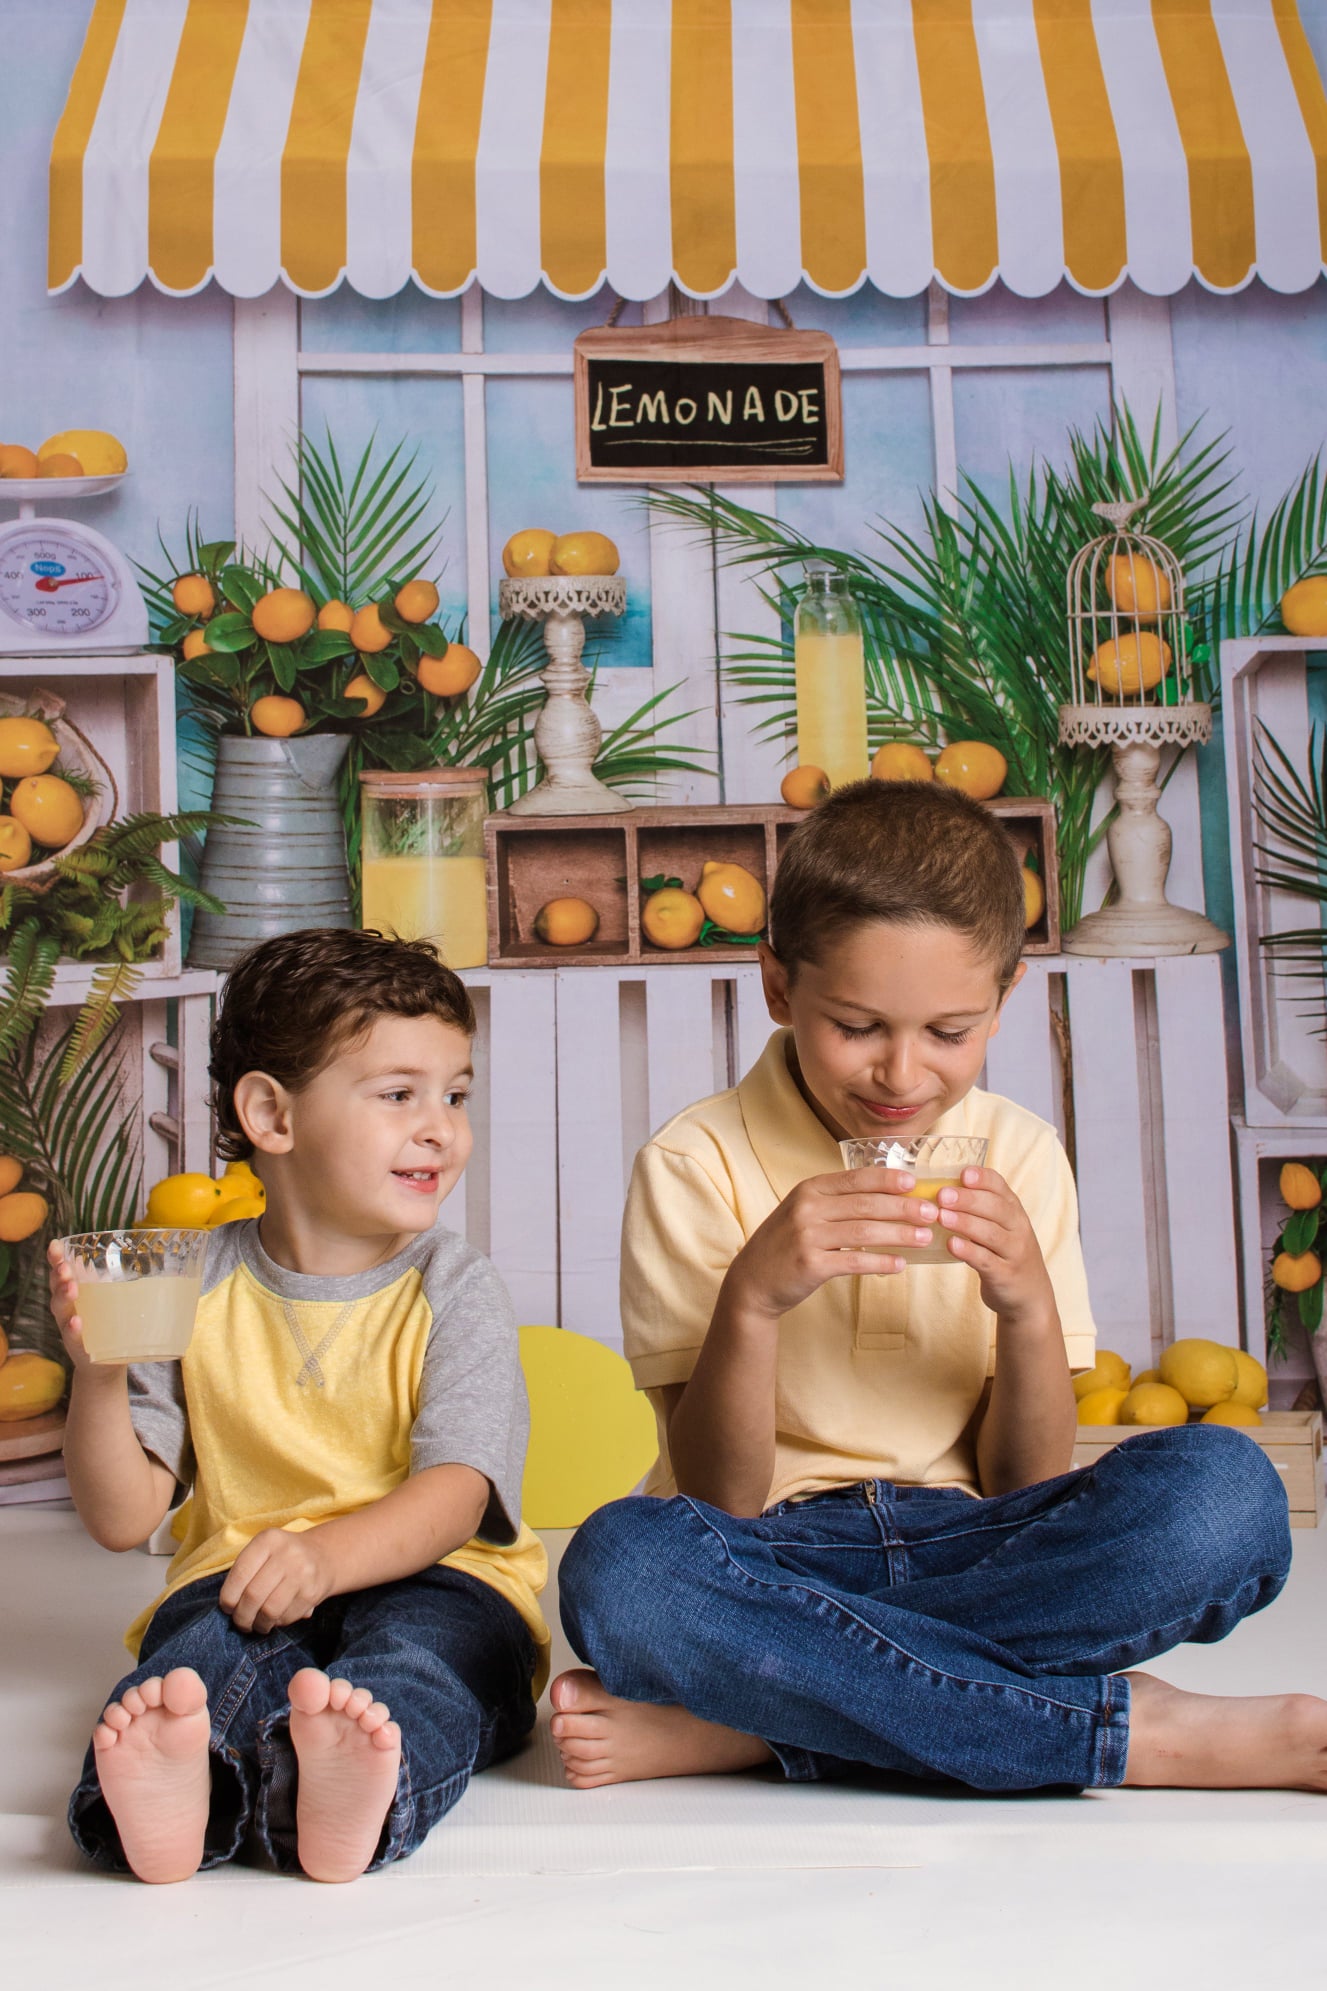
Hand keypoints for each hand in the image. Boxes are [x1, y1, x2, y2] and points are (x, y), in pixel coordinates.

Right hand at [47, 1241, 100, 1373]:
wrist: (104, 1364)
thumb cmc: (105, 1324)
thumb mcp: (107, 1299)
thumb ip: (113, 1280)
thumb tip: (137, 1252)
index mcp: (72, 1293)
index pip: (60, 1272)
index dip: (55, 1259)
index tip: (54, 1245)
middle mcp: (66, 1309)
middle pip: (57, 1288)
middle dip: (60, 1276)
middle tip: (65, 1268)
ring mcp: (70, 1328)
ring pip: (61, 1310)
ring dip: (65, 1297)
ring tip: (71, 1288)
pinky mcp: (78, 1347)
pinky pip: (73, 1337)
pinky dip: (73, 1329)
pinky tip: (77, 1322)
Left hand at [219, 1528, 332, 1634]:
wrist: (324, 1555)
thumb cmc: (282, 1557)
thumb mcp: (264, 1551)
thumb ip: (244, 1573)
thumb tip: (228, 1607)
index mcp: (268, 1540)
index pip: (240, 1573)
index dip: (228, 1597)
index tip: (227, 1608)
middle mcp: (287, 1553)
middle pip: (253, 1595)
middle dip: (242, 1616)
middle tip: (241, 1622)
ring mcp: (302, 1573)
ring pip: (269, 1610)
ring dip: (258, 1624)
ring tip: (256, 1625)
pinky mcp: (312, 1592)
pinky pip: (286, 1617)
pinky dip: (276, 1624)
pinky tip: (275, 1619)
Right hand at [725, 1166, 940, 1320]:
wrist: (753, 1280)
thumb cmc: (787, 1244)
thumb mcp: (806, 1212)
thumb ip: (838, 1202)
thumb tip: (889, 1198)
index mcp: (809, 1188)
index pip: (856, 1178)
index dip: (888, 1179)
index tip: (915, 1183)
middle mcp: (807, 1208)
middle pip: (866, 1204)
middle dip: (904, 1207)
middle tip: (932, 1213)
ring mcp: (807, 1236)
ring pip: (865, 1232)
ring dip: (900, 1234)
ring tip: (925, 1238)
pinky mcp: (810, 1264)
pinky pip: (855, 1262)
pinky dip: (881, 1263)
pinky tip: (900, 1265)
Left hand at [933, 1168, 1056, 1325]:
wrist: (1030, 1295)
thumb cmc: (1005, 1253)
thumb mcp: (1001, 1227)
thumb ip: (979, 1210)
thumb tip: (939, 1188)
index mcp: (1014, 1211)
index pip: (1001, 1187)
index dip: (983, 1179)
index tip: (963, 1173)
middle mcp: (1018, 1228)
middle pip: (995, 1208)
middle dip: (968, 1199)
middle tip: (942, 1195)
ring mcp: (1014, 1252)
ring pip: (991, 1234)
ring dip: (965, 1223)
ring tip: (941, 1216)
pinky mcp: (1005, 1275)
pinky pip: (986, 1261)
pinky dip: (968, 1252)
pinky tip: (951, 1244)